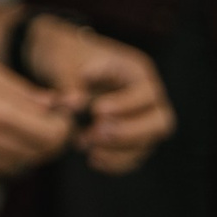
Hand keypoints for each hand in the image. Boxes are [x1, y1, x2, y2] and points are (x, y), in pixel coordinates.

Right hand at [0, 39, 73, 181]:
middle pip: (37, 155)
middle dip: (45, 140)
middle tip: (38, 124)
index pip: (52, 135)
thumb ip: (21, 90)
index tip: (59, 118)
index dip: (63, 127)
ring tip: (6, 128)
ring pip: (14, 167)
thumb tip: (55, 106)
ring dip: (20, 151)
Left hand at [23, 16, 173, 174]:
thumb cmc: (64, 55)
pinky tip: (92, 160)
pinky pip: (134, 155)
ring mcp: (140, 118)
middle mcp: (145, 97)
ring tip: (84, 145)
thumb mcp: (63, 62)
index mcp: (135, 72)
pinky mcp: (130, 137)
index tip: (96, 111)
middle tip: (93, 134)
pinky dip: (116, 161)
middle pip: (159, 123)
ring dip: (119, 151)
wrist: (58, 61)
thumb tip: (75, 106)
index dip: (125, 106)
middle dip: (128, 133)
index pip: (146, 94)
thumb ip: (69, 82)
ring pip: (147, 143)